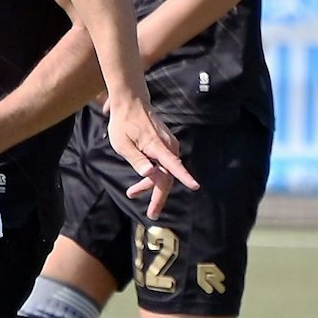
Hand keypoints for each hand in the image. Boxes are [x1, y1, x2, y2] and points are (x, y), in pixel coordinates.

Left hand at [104, 97, 199, 219]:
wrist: (132, 103)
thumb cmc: (123, 124)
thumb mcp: (122, 144)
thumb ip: (136, 159)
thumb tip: (149, 174)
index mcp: (156, 146)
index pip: (173, 164)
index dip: (184, 176)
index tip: (195, 186)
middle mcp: (167, 146)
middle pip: (168, 176)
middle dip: (159, 196)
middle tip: (152, 214)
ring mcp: (168, 145)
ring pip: (165, 172)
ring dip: (152, 185)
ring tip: (132, 193)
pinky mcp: (166, 145)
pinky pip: (164, 165)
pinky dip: (154, 175)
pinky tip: (142, 182)